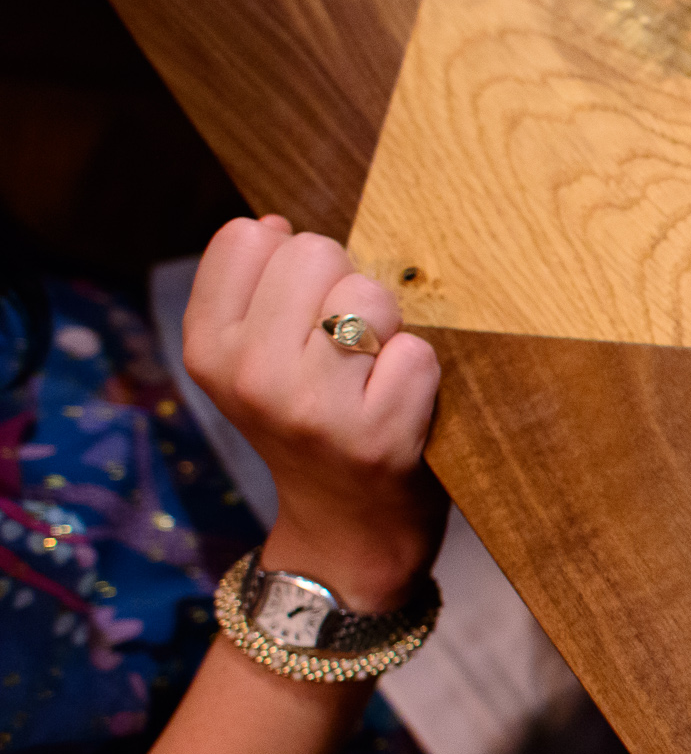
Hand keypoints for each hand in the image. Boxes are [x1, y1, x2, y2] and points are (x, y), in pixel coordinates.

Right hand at [183, 216, 447, 612]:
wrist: (346, 527)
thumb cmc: (309, 422)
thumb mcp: (251, 359)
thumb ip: (256, 288)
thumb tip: (278, 225)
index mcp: (207, 348)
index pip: (249, 235)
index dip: (291, 265)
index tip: (298, 314)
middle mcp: (249, 376)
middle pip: (316, 252)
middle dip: (343, 287)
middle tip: (344, 349)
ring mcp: (312, 408)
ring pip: (370, 294)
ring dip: (387, 326)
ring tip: (371, 375)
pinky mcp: (378, 436)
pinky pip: (418, 352)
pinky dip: (420, 372)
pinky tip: (399, 405)